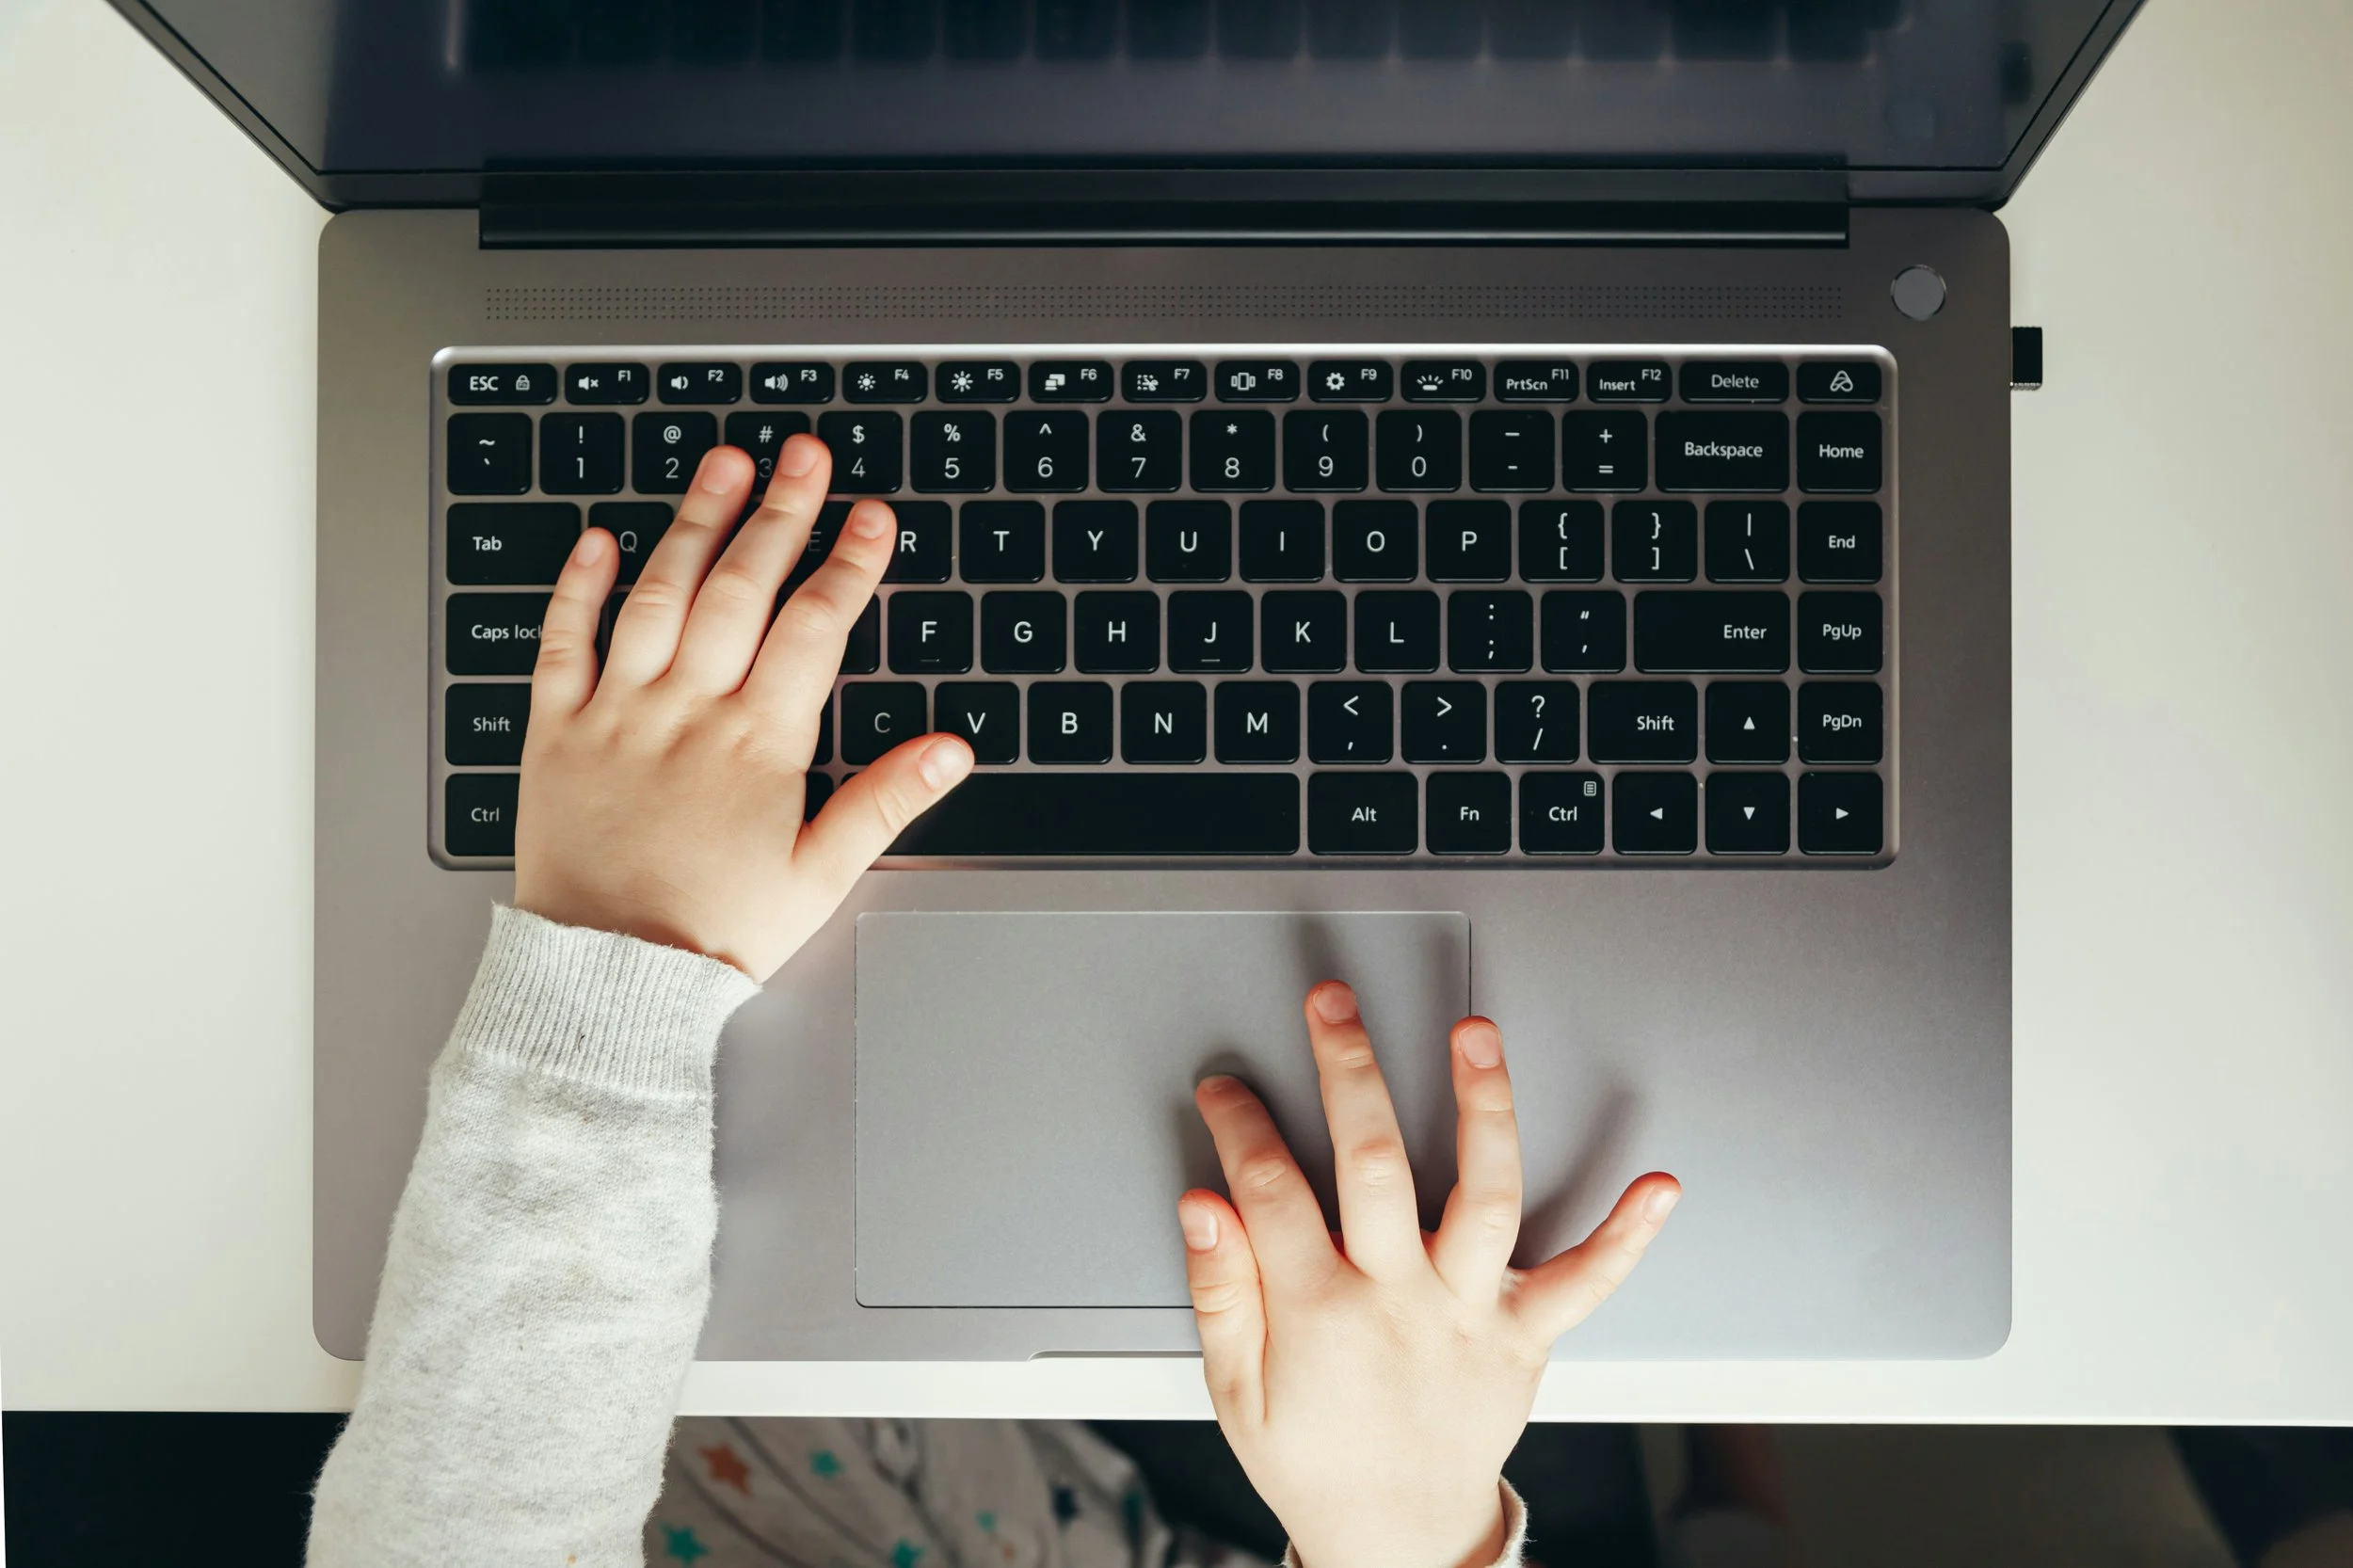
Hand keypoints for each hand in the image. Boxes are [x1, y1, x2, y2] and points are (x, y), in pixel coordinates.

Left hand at [514, 435, 970, 979]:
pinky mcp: (556, 734)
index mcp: (759, 745)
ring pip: (659, 596)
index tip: (871, 517)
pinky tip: (601, 541)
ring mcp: (618, 715)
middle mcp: (689, 714)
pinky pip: (562, 644)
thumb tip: (950, 750)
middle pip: (742, 589)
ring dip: (694, 522)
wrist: (609, 981)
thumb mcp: (819, 877)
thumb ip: (885, 802)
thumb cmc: (714, 934)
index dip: (849, 565)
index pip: (814, 628)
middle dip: (782, 514)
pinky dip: (579, 587)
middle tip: (807, 455)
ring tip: (725, 464)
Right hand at [1178, 983, 1680, 1567]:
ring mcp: (1470, 1313)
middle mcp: (1400, 1301)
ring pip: (1483, 1194)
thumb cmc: (1317, 1461)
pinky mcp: (1526, 1335)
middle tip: (1334, 1007)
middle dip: (1347, 1070)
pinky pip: (1586, 1281)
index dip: (1242, 1126)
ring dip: (1483, 1107)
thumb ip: (1220, 1292)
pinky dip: (1627, 1235)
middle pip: (1372, 1165)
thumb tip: (1204, 1205)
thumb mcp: (1236, 1394)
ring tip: (1475, 1037)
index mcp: (1319, 1314)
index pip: (1269, 1191)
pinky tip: (1657, 1186)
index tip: (1227, 1088)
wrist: (1398, 1542)